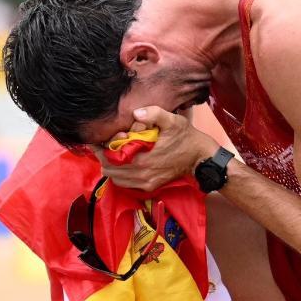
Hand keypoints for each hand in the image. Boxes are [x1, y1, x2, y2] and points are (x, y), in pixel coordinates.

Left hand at [97, 106, 218, 191]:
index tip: (99, 139)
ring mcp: (145, 183)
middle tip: (106, 144)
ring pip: (115, 178)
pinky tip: (124, 161)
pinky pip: (125, 183)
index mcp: (143, 160)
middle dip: (104, 156)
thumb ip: (154, 114)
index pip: (110, 158)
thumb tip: (136, 113)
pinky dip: (120, 174)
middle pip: (109, 169)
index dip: (101, 148)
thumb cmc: (186, 138)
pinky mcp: (149, 186)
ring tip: (113, 152)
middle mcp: (142, 175)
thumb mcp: (173, 121)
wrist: (200, 158)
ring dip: (111, 166)